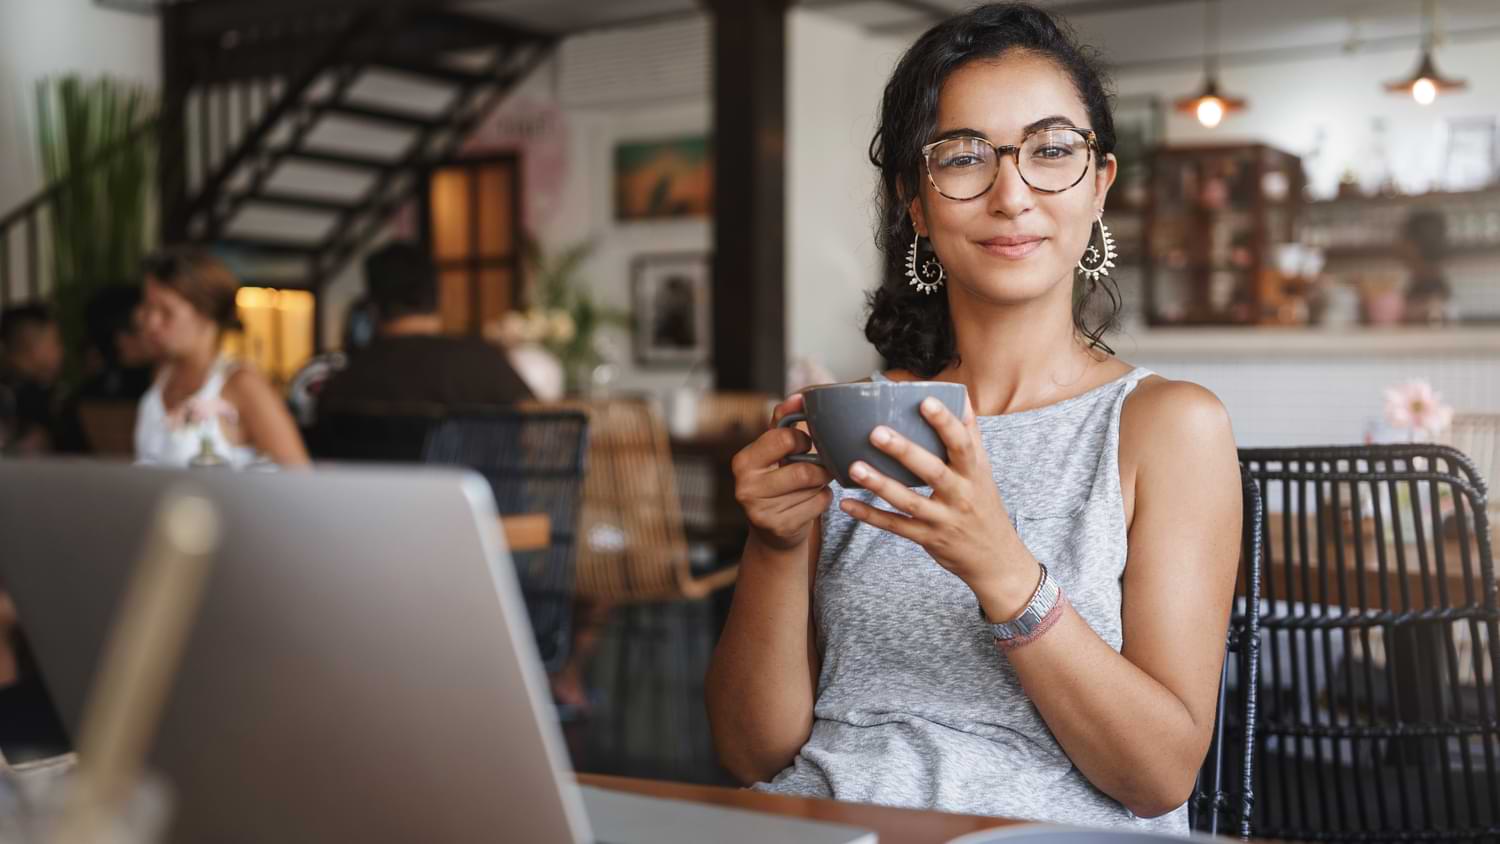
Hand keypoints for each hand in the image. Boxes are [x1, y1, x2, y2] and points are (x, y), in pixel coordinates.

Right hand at [732, 393, 834, 552]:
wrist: (773, 531)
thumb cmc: (776, 481)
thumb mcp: (773, 451)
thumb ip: (783, 422)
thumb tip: (798, 397)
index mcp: (743, 461)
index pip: (784, 438)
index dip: (803, 440)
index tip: (804, 445)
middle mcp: (746, 487)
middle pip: (803, 469)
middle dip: (818, 466)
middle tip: (818, 466)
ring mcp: (761, 511)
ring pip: (813, 487)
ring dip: (821, 483)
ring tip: (813, 483)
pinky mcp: (781, 528)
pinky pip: (819, 504)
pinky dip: (823, 499)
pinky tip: (811, 501)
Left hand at [837, 396, 1038, 618]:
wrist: (996, 559)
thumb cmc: (984, 506)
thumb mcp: (984, 472)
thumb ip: (971, 436)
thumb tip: (961, 398)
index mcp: (974, 474)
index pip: (962, 444)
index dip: (945, 423)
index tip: (925, 401)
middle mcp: (960, 496)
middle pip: (933, 472)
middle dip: (905, 452)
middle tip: (876, 432)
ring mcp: (942, 520)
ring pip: (909, 502)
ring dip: (881, 485)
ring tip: (855, 467)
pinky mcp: (927, 538)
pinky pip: (896, 527)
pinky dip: (871, 516)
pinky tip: (848, 504)